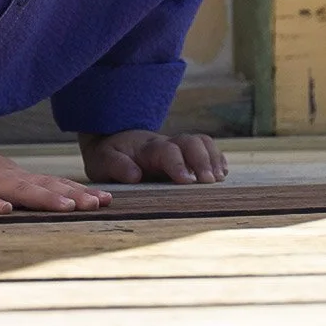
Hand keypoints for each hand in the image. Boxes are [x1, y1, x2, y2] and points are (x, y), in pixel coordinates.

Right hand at [0, 143, 113, 214]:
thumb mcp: (6, 180)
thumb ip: (30, 190)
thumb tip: (67, 200)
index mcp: (19, 180)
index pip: (55, 184)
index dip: (80, 192)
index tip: (107, 200)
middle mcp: (9, 179)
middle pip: (44, 187)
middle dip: (71, 196)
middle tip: (97, 204)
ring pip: (19, 190)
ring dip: (43, 198)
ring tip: (65, 206)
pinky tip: (4, 211)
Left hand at [79, 129, 227, 183]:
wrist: (110, 143)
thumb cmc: (108, 156)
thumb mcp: (103, 161)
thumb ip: (116, 166)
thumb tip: (135, 175)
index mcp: (146, 148)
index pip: (167, 151)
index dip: (179, 164)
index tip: (187, 181)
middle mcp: (165, 144)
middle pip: (191, 142)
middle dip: (203, 161)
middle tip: (209, 182)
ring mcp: (178, 148)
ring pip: (202, 143)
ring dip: (214, 159)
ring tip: (219, 179)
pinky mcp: (185, 154)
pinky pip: (206, 148)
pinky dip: (217, 159)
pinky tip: (222, 173)